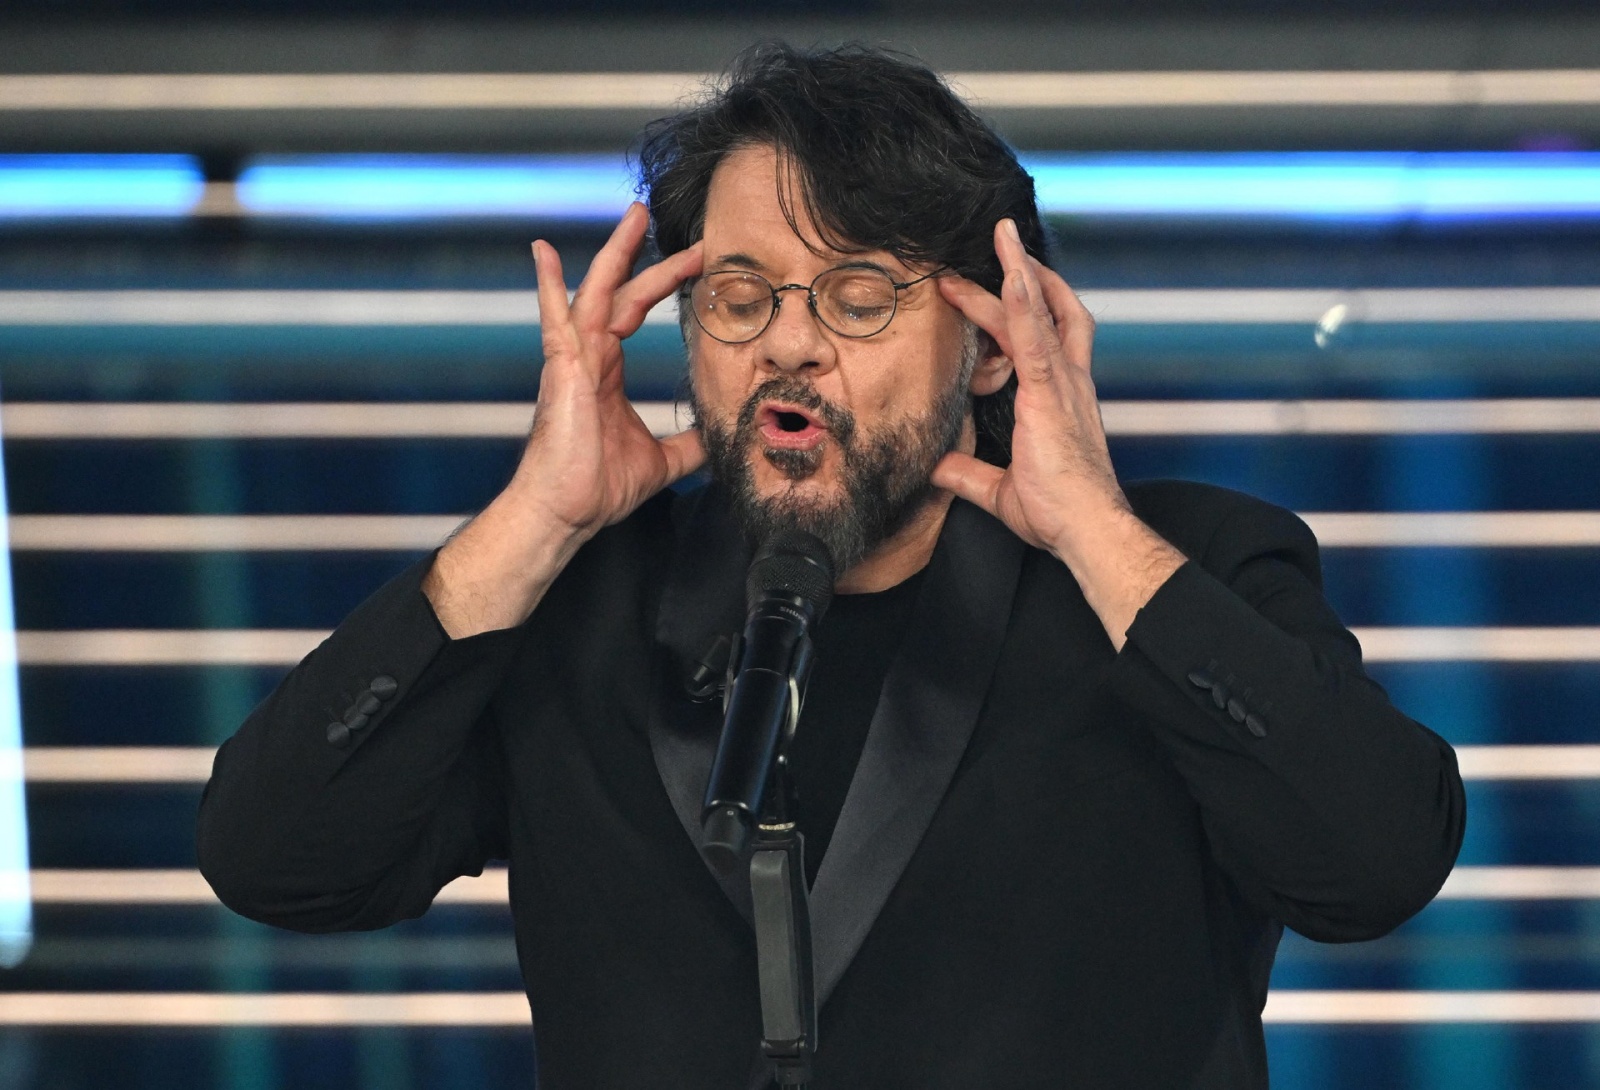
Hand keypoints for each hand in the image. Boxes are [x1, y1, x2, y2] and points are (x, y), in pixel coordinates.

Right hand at [517, 201, 705, 538]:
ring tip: (636, 217)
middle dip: (654, 261)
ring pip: (597, 292)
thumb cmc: (597, 488)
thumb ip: (688, 444)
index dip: (666, 285)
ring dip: (618, 254)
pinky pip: (558, 319)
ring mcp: (573, 359)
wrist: (565, 512)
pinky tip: (544, 251)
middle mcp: (588, 356)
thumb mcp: (662, 461)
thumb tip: (717, 436)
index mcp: (607, 370)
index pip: (636, 311)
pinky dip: (550, 284)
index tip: (697, 264)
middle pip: (623, 292)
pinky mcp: (561, 370)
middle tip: (688, 234)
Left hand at [933, 219, 1182, 646]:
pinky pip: (1034, 335)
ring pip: (1040, 312)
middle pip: (1044, 314)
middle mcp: (1068, 381)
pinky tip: (1011, 271)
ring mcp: (1062, 383)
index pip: (1042, 339)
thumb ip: (968, 473)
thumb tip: (938, 467)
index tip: (990, 291)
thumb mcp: (999, 489)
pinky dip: (1021, 300)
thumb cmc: (1059, 513)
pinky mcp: (1050, 392)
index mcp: (1060, 399)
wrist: (1087, 529)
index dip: (1020, 311)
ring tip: (1001, 235)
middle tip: (983, 258)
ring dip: (1019, 271)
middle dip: (1017, 280)